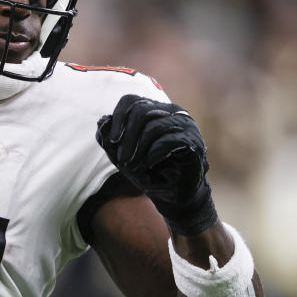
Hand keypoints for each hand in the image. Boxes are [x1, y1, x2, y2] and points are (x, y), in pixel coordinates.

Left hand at [96, 94, 217, 234]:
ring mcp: (186, 126)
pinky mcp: (194, 142)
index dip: (118, 117)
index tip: (112, 140)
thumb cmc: (147, 172)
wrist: (171, 196)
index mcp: (155, 110)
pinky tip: (150, 165)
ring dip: (138, 150)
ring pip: (154, 127)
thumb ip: (109, 139)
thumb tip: (102, 121)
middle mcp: (172, 112)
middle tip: (122, 160)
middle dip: (127, 137)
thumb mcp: (121, 156)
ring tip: (133, 167)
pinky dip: (154, 154)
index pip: (131, 100)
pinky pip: (171, 140)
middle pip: (141, 111)